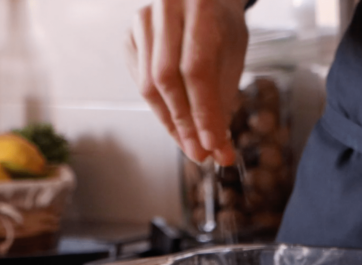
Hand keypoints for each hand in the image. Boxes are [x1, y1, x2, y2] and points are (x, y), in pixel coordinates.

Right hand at [126, 0, 248, 164]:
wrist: (205, 1)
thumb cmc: (221, 29)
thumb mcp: (233, 58)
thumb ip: (223, 103)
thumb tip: (219, 152)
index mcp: (200, 7)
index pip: (197, 70)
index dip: (203, 113)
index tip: (212, 145)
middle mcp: (167, 9)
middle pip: (167, 79)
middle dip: (184, 123)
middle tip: (199, 153)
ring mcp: (143, 21)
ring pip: (149, 85)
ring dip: (170, 122)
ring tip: (189, 143)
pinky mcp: (129, 36)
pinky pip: (140, 82)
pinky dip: (159, 107)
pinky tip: (175, 118)